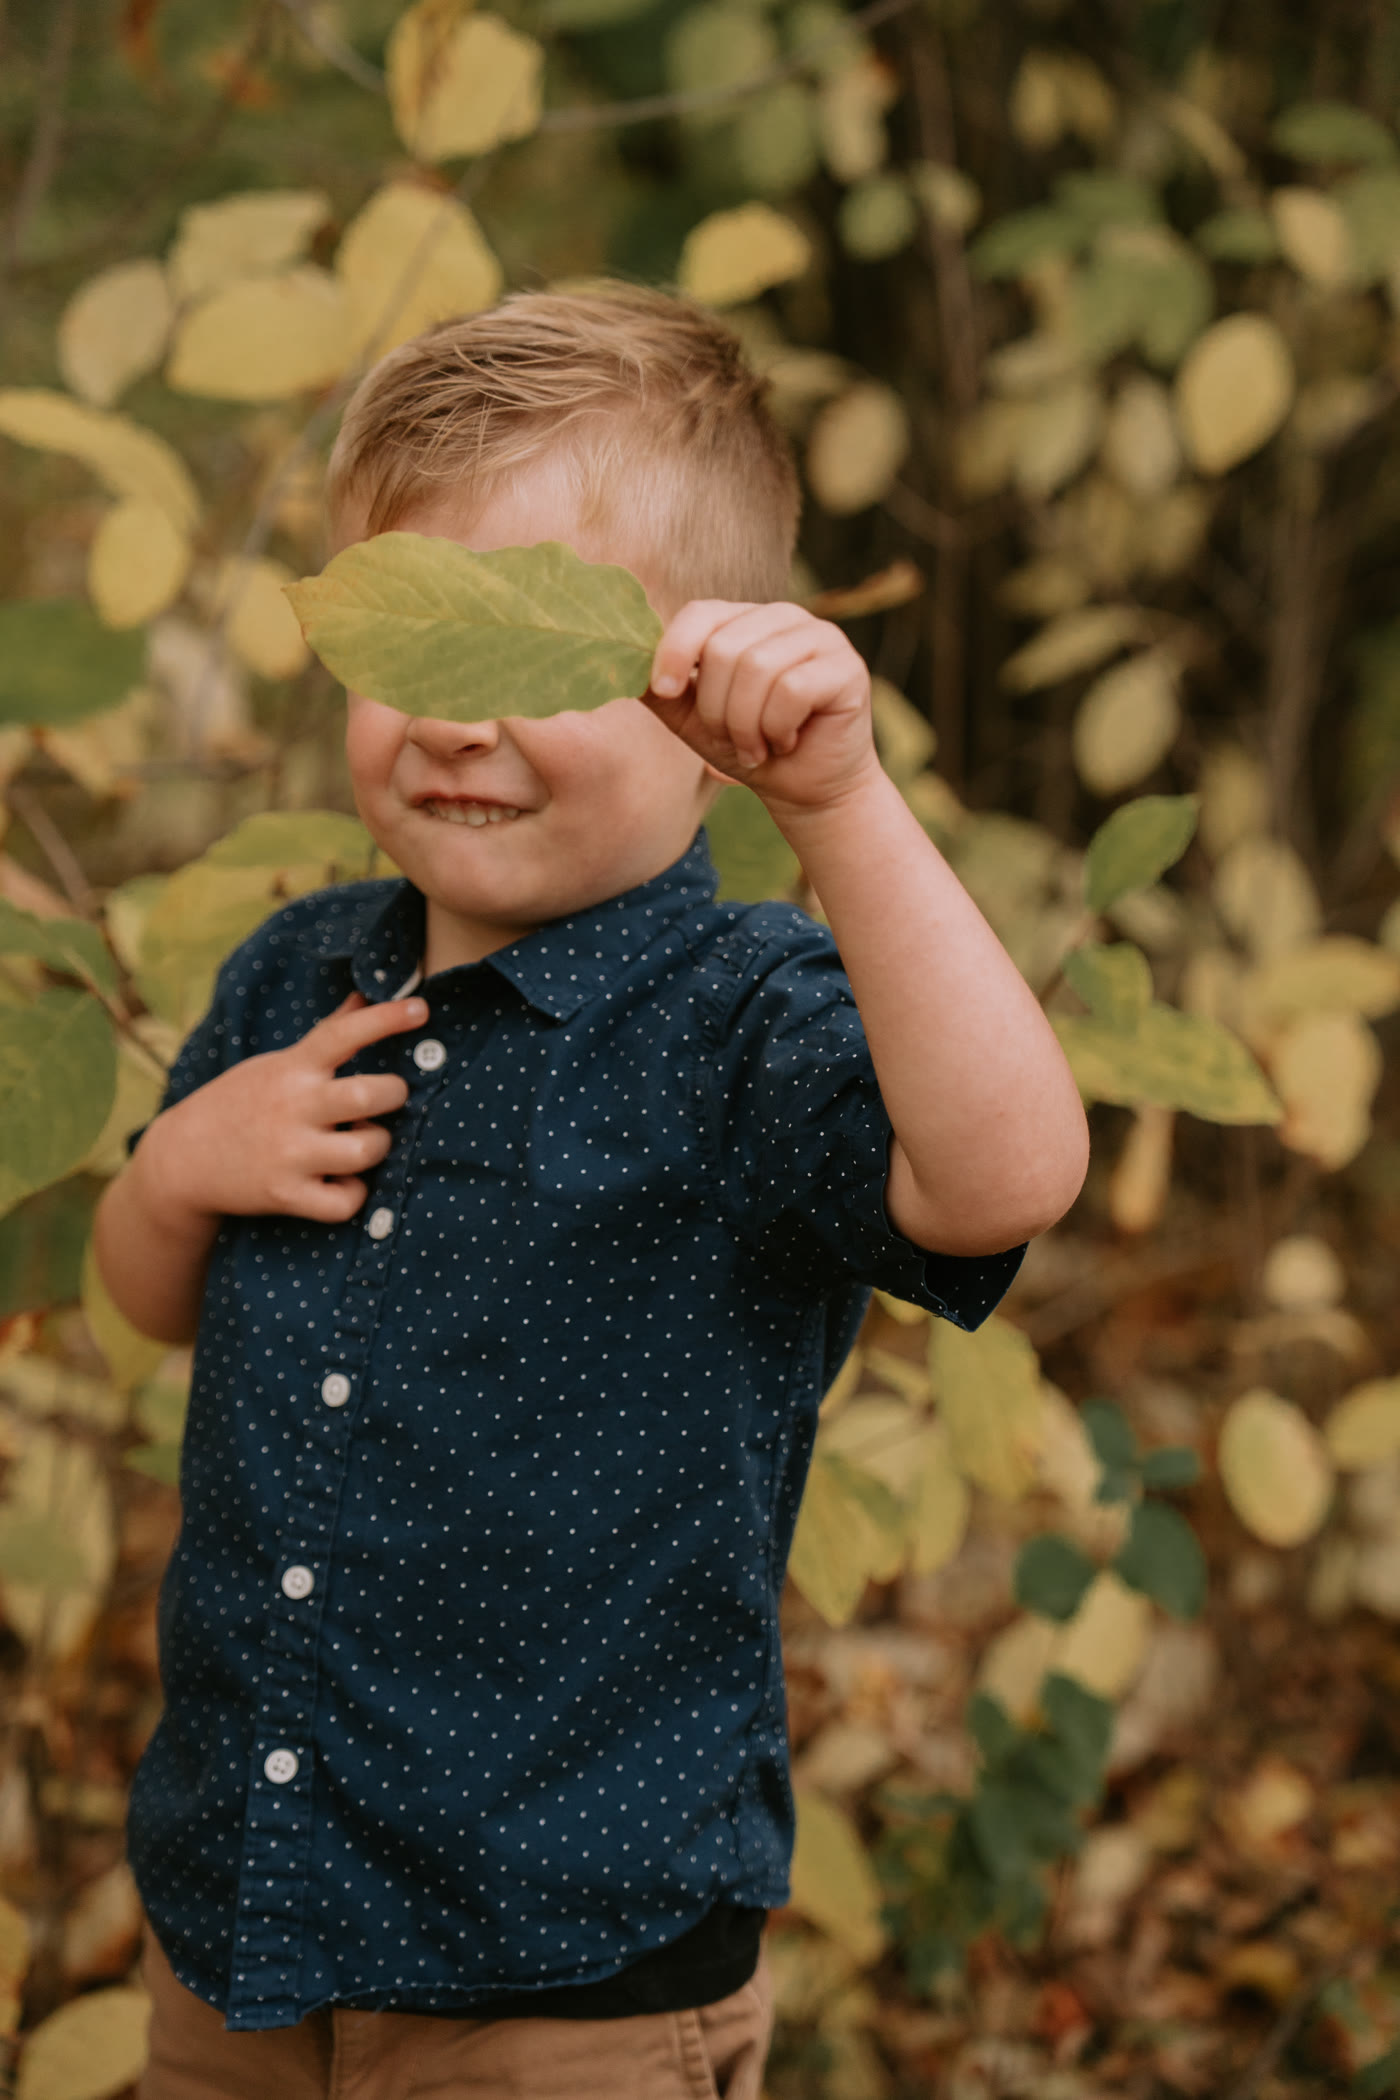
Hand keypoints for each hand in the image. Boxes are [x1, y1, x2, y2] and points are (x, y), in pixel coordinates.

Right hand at [134, 992, 426, 1227]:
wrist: (182, 1159)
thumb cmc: (240, 1103)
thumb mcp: (276, 1064)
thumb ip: (326, 1035)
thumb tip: (365, 996)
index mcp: (292, 1068)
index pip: (344, 1033)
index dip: (385, 1019)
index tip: (421, 1009)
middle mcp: (293, 1106)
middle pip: (371, 1095)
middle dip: (394, 1095)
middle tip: (385, 1099)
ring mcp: (289, 1153)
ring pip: (368, 1149)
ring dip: (376, 1146)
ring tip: (358, 1142)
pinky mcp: (285, 1195)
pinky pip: (346, 1202)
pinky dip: (352, 1195)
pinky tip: (339, 1182)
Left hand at [643, 601, 878, 812]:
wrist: (807, 791)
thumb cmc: (751, 749)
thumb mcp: (693, 719)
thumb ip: (661, 690)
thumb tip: (618, 665)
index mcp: (746, 620)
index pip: (700, 612)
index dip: (674, 651)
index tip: (666, 690)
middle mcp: (785, 618)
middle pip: (724, 648)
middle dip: (717, 709)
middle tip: (733, 738)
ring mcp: (822, 638)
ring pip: (757, 669)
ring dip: (746, 725)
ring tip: (758, 745)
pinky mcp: (847, 667)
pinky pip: (791, 690)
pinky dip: (778, 728)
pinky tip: (787, 742)